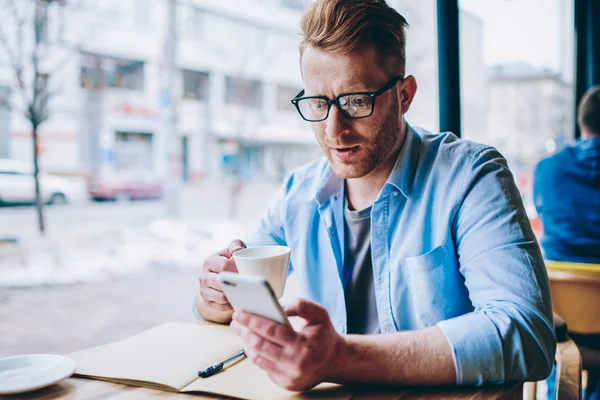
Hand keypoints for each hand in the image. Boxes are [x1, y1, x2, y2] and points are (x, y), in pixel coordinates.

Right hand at [198, 239, 245, 311]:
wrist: (219, 276)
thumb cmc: (229, 262)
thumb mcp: (231, 251)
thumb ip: (236, 245)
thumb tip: (237, 250)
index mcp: (209, 261)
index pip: (224, 265)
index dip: (237, 269)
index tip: (247, 271)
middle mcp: (203, 276)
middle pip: (221, 282)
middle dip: (236, 283)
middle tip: (249, 284)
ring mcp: (204, 291)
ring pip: (221, 297)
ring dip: (234, 295)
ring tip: (246, 293)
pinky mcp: (207, 303)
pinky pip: (221, 307)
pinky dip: (231, 305)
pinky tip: (240, 301)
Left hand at [230, 298, 345, 391]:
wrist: (335, 361)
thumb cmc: (324, 334)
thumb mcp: (319, 313)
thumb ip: (301, 305)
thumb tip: (279, 304)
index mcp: (303, 344)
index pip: (271, 330)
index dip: (252, 320)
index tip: (240, 312)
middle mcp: (295, 363)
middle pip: (260, 345)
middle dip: (244, 331)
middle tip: (235, 320)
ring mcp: (289, 376)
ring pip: (258, 359)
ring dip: (246, 343)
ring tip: (241, 330)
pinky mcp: (285, 384)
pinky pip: (264, 367)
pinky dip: (255, 354)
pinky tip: (252, 343)